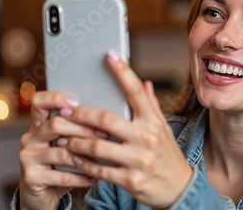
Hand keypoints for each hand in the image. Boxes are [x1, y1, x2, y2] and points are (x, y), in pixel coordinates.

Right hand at [18, 92, 101, 209]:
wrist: (43, 194)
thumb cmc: (61, 164)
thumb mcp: (67, 144)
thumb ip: (77, 131)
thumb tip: (108, 120)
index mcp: (38, 125)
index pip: (39, 101)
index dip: (56, 98)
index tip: (76, 103)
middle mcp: (29, 138)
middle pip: (55, 125)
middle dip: (83, 129)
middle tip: (104, 135)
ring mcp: (27, 158)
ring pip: (61, 152)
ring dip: (85, 155)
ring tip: (103, 157)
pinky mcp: (31, 177)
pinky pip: (62, 176)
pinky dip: (82, 177)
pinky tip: (95, 177)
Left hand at [60, 50, 192, 207]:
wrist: (178, 188)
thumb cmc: (167, 155)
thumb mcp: (163, 128)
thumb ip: (150, 106)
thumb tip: (145, 83)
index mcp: (154, 122)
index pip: (137, 91)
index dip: (123, 71)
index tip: (110, 55)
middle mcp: (148, 138)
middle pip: (107, 119)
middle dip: (81, 114)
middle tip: (64, 111)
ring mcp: (139, 160)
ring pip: (97, 146)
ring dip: (76, 141)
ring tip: (63, 137)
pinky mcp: (131, 180)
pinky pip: (99, 169)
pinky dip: (83, 164)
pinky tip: (74, 158)